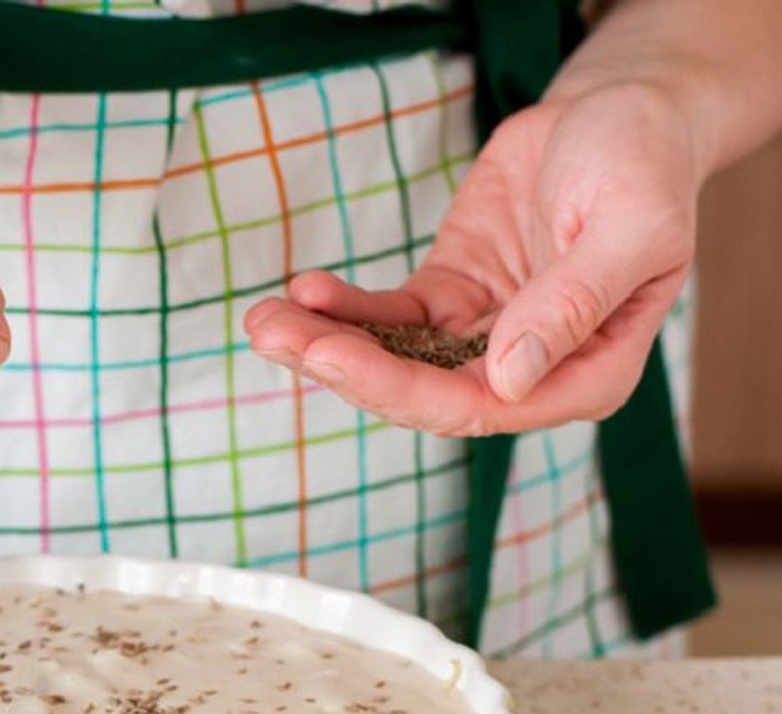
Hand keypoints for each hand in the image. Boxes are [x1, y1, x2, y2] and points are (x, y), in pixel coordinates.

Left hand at [244, 82, 698, 435]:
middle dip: (342, 368)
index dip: (399, 390)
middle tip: (271, 334)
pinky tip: (302, 290)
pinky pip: (387, 318)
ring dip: (325, 343)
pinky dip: (341, 309)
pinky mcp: (448, 302)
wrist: (620, 113)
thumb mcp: (630, 228)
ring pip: (393, 361)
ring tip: (263, 320)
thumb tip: (508, 379)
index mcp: (585, 376)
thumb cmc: (643, 165)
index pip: (479, 407)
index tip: (331, 357)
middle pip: (420, 393)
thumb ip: (574, 305)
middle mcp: (528, 373)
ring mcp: (482, 339)